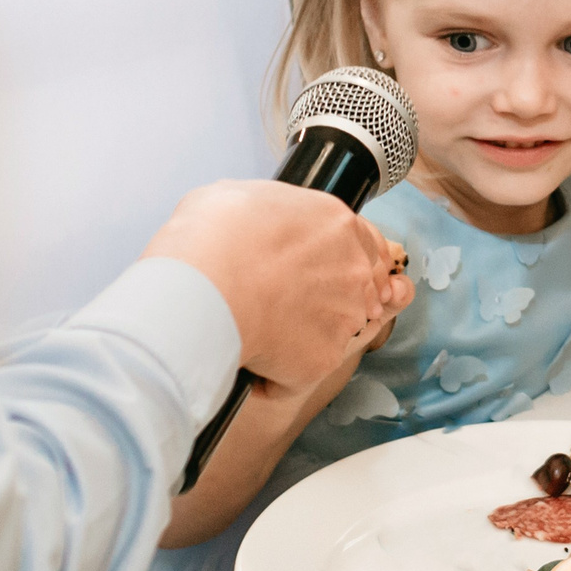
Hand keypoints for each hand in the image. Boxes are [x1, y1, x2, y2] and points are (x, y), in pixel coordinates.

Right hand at [141, 182, 412, 387]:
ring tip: (256, 329)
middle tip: (280, 302)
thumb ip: (274, 213)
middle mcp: (353, 269)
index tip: (317, 271)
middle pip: (357, 290)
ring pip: (330, 333)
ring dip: (300, 336)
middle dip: (327, 300)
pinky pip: (298, 375)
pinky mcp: (325, 359)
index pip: (366, 244)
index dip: (340, 260)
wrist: (204, 285)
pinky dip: (274, 374)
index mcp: (337, 223)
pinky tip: (245, 357)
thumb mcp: (244, 196)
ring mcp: (345, 316)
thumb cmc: (213, 235)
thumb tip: (262, 225)